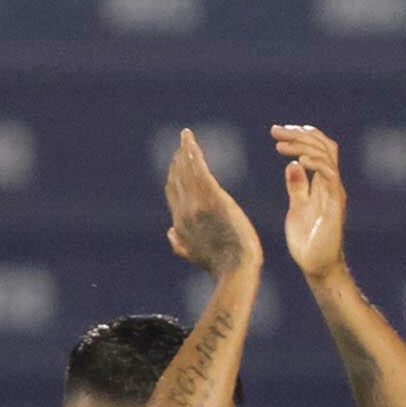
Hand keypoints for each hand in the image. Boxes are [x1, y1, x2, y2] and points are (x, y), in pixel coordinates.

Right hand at [162, 128, 258, 277]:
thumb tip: (169, 232)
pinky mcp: (213, 198)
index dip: (173, 176)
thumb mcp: (195, 256)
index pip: (173, 193)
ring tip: (185, 137)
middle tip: (182, 144)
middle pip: (176, 179)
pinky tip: (190, 142)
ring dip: (184, 152)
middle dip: (177, 161)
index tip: (177, 163)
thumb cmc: (221, 267)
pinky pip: (199, 171)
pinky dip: (193, 155)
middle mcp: (183, 212)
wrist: (235, 269)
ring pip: (185, 172)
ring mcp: (196, 205)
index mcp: (180, 225)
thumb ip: (179, 244)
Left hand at [274, 124, 346, 281]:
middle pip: (323, 146)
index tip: (279, 132)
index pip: (319, 149)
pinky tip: (299, 159)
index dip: (301, 136)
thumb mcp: (297, 207)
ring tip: (281, 143)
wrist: (317, 266)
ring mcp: (335, 192)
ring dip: (303, 144)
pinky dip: (316, 163)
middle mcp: (332, 184)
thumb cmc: (308, 240)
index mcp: (324, 183)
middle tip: (275, 130)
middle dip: (299, 134)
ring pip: (327, 155)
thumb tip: (292, 165)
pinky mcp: (334, 204)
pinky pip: (330, 175)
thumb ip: (297, 187)